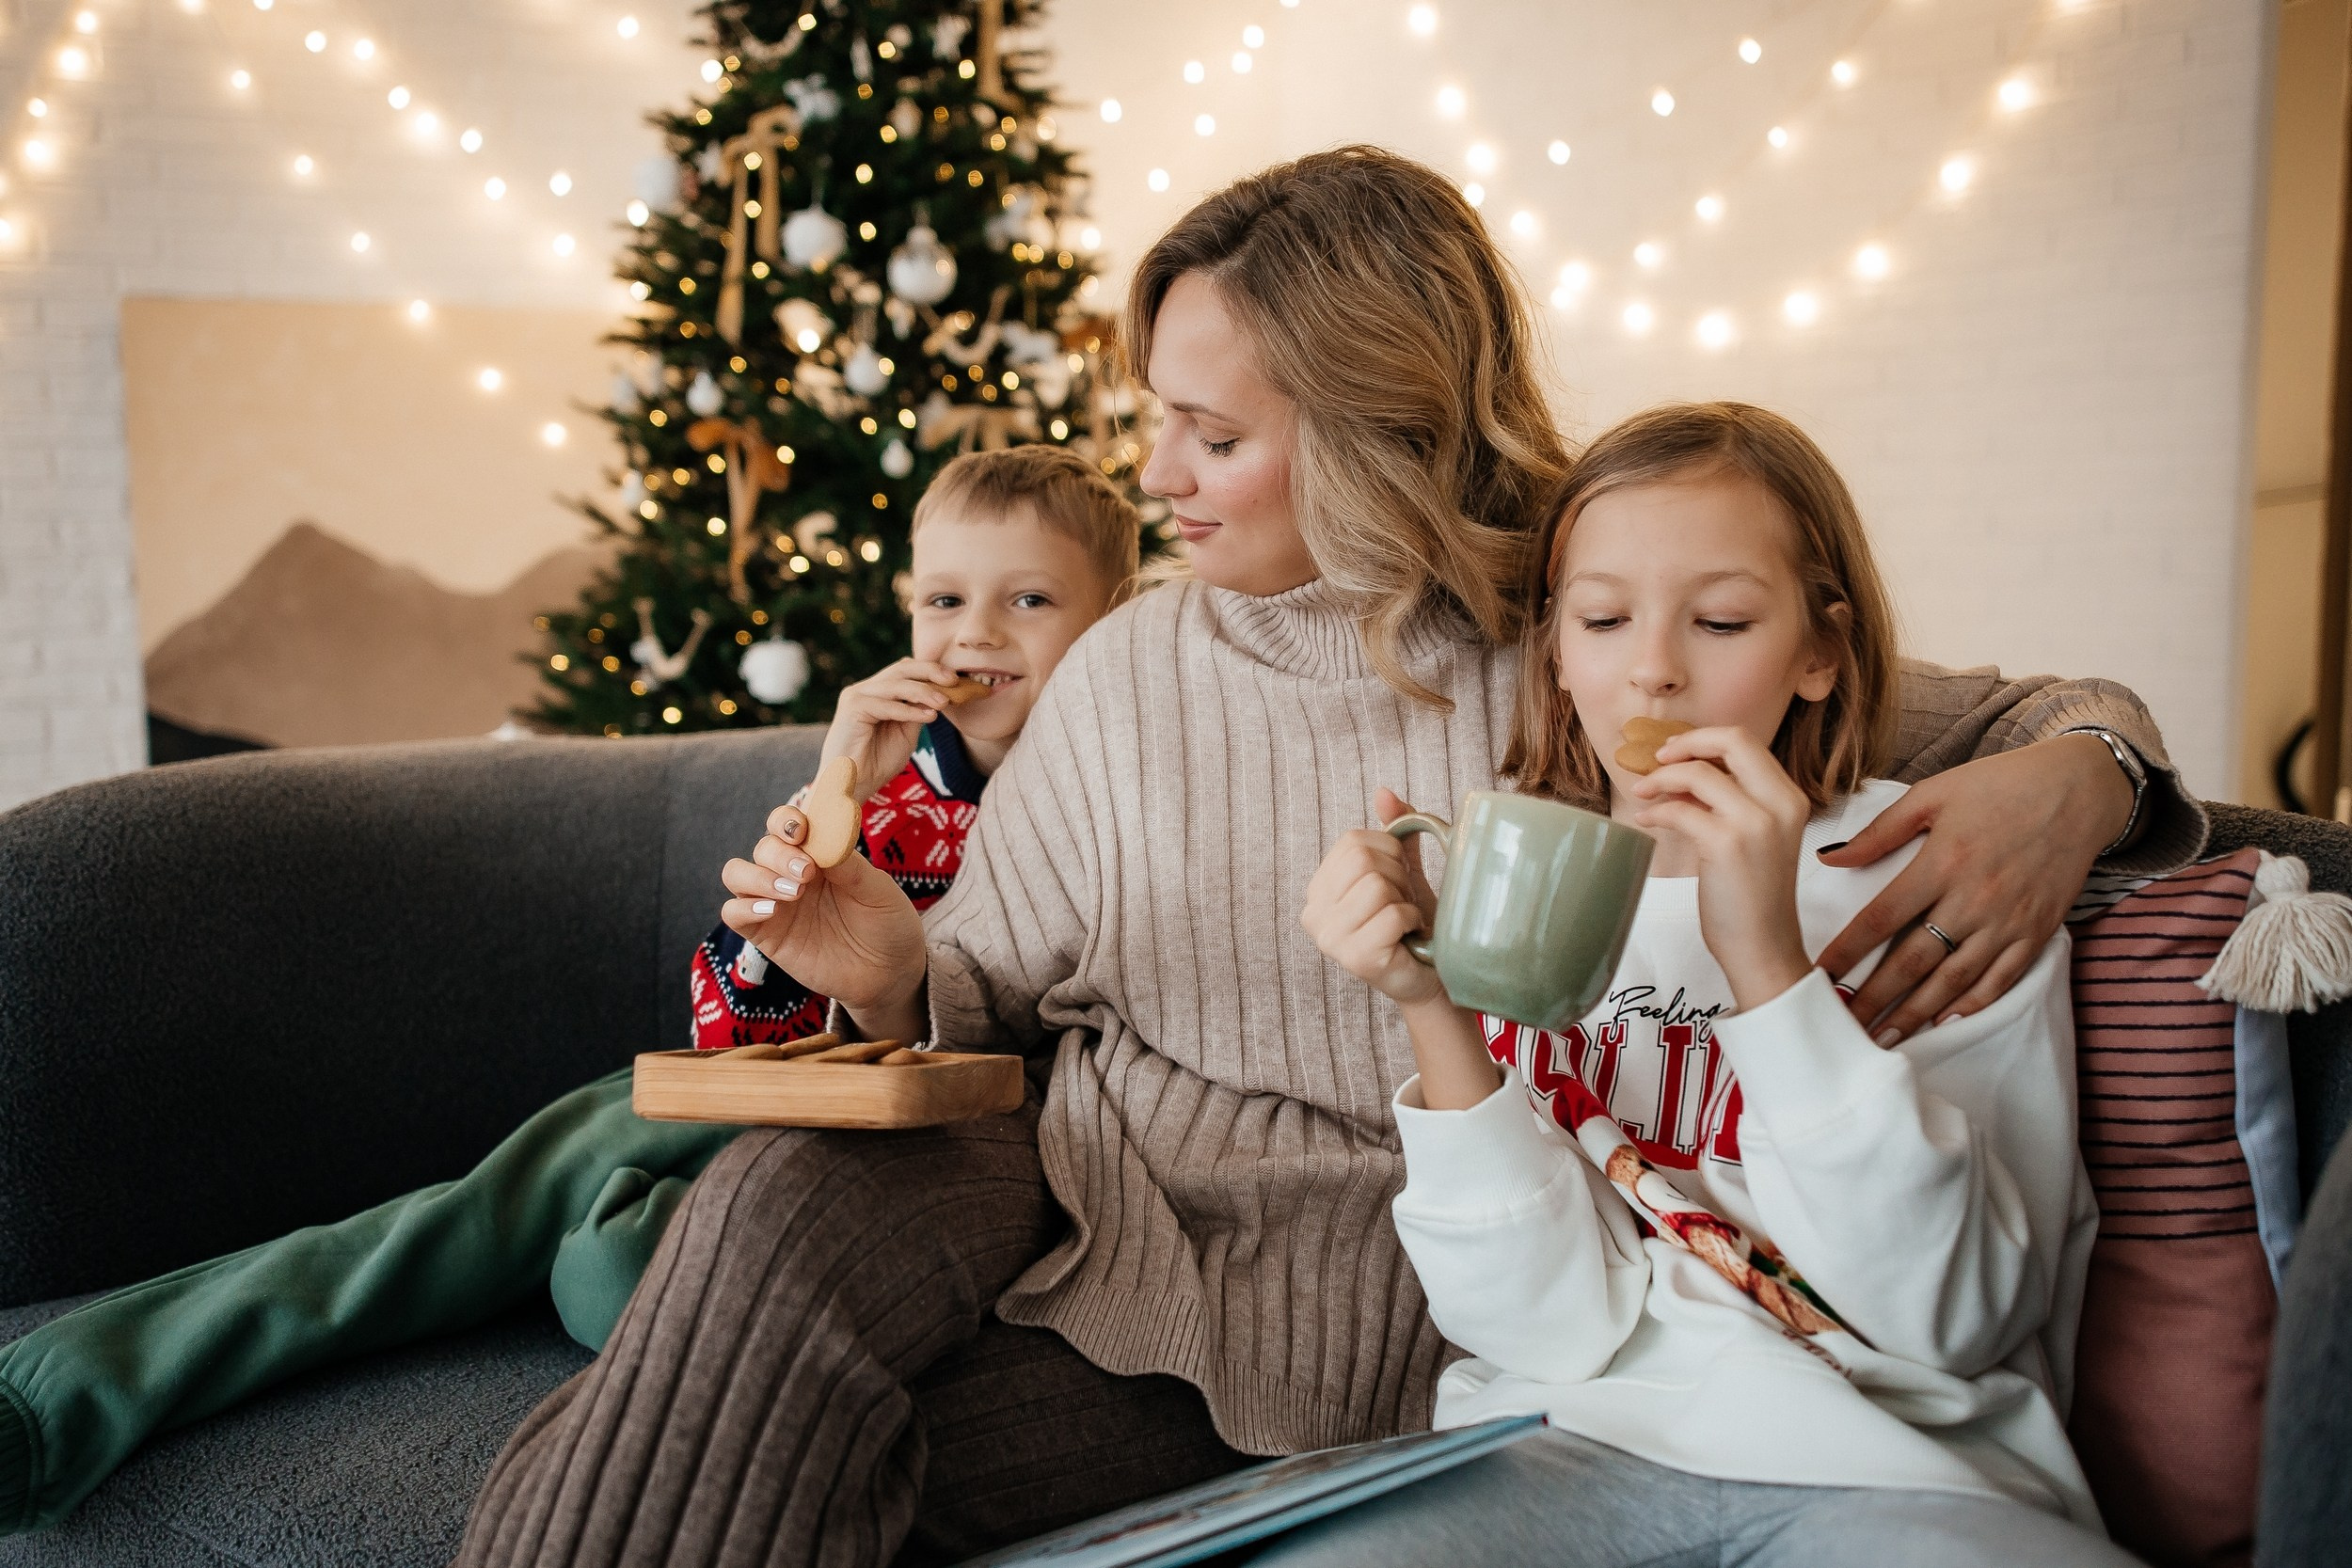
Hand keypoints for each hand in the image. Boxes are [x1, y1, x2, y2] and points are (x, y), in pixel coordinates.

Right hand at [721, 802, 928, 1036]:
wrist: (889, 974)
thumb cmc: (887, 924)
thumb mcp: (878, 891)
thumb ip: (849, 865)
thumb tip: (822, 840)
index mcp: (818, 854)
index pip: (787, 824)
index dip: (786, 820)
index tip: (802, 830)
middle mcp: (791, 874)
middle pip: (763, 847)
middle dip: (779, 854)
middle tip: (806, 873)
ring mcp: (776, 903)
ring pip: (736, 873)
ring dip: (757, 876)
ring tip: (793, 893)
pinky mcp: (766, 934)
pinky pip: (733, 913)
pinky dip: (743, 907)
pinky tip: (771, 911)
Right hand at [822, 658, 962, 800]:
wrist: (852, 786)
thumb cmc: (877, 763)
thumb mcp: (906, 734)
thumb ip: (917, 712)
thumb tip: (941, 695)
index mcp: (877, 693)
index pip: (905, 671)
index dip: (931, 671)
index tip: (956, 680)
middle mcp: (865, 690)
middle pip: (901, 670)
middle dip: (930, 672)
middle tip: (953, 681)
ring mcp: (856, 696)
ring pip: (896, 684)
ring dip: (923, 692)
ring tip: (945, 702)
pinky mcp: (852, 708)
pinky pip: (886, 705)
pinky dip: (909, 710)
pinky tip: (929, 716)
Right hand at [1300, 788, 1444, 1006]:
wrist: (1428, 976)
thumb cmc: (1413, 923)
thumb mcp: (1403, 871)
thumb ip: (1393, 832)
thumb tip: (1383, 792)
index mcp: (1318, 888)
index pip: (1352, 842)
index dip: (1388, 852)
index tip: (1398, 879)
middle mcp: (1313, 913)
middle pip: (1362, 860)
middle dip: (1397, 876)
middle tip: (1403, 902)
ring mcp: (1329, 939)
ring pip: (1377, 886)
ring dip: (1405, 901)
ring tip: (1404, 920)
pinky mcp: (1354, 958)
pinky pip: (1392, 915)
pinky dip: (1412, 921)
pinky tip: (1408, 936)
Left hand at [1624, 727, 1813, 1011]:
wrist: (1764, 947)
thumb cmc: (1753, 897)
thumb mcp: (1756, 838)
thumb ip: (1732, 802)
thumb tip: (1684, 774)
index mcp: (1790, 798)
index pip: (1748, 743)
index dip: (1705, 740)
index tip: (1676, 751)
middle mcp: (1780, 804)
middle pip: (1732, 741)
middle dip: (1685, 742)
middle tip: (1656, 758)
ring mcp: (1756, 823)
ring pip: (1698, 773)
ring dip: (1661, 778)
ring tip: (1642, 793)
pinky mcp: (1727, 845)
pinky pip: (1679, 810)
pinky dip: (1656, 811)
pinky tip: (1646, 820)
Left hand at [1815, 733, 2132, 1041]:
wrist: (2079, 790)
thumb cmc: (1999, 786)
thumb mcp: (1933, 794)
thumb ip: (1881, 831)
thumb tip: (1828, 859)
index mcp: (1942, 862)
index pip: (1881, 918)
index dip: (1847, 952)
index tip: (1817, 977)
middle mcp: (1974, 898)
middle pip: (1913, 961)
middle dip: (1873, 999)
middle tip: (1841, 1027)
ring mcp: (2008, 920)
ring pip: (1953, 980)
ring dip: (1915, 1014)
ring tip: (1883, 1039)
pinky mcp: (2037, 931)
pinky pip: (2001, 979)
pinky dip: (1971, 1005)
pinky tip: (1943, 1023)